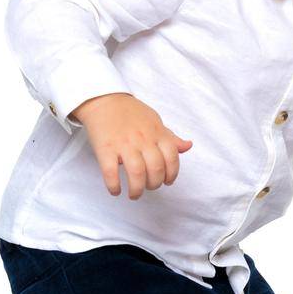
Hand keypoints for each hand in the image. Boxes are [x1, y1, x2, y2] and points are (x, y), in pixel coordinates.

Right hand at [69, 93, 192, 199]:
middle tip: (149, 187)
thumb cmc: (131, 112)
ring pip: (136, 173)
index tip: (167, 181)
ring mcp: (124, 144)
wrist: (104, 99)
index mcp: (157, 134)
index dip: (172, 174)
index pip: (172, 159)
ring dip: (137, 189)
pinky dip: (114, 185)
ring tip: (135, 194)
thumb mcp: (155, 121)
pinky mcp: (105, 148)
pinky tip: (115, 190)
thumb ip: (171, 137)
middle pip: (156, 169)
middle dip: (155, 184)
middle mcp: (143, 140)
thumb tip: (188, 146)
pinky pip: (111, 172)